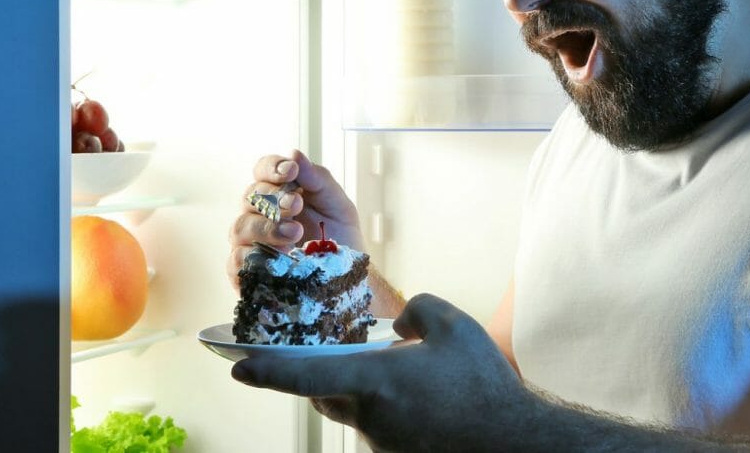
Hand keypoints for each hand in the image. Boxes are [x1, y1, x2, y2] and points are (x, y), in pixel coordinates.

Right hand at [227, 150, 364, 288]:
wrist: (348, 276)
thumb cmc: (339, 235)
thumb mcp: (336, 204)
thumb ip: (317, 179)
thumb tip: (294, 153)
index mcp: (279, 192)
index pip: (262, 170)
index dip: (272, 167)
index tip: (290, 171)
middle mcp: (259, 213)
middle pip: (250, 197)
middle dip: (273, 199)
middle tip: (296, 205)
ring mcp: (250, 242)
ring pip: (240, 227)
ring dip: (266, 227)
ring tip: (295, 234)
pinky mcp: (248, 272)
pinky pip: (236, 262)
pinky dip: (255, 257)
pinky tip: (279, 256)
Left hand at [230, 294, 532, 451]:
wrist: (512, 441)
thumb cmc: (481, 384)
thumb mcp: (454, 326)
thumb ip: (420, 310)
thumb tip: (401, 324)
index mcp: (373, 381)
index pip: (305, 374)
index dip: (267, 370)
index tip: (237, 366)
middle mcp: (368, 416)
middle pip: (325, 392)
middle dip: (323, 372)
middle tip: (338, 351)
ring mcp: (381, 441)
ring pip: (354, 409)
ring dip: (365, 390)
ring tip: (411, 375)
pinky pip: (380, 425)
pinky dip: (391, 408)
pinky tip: (429, 398)